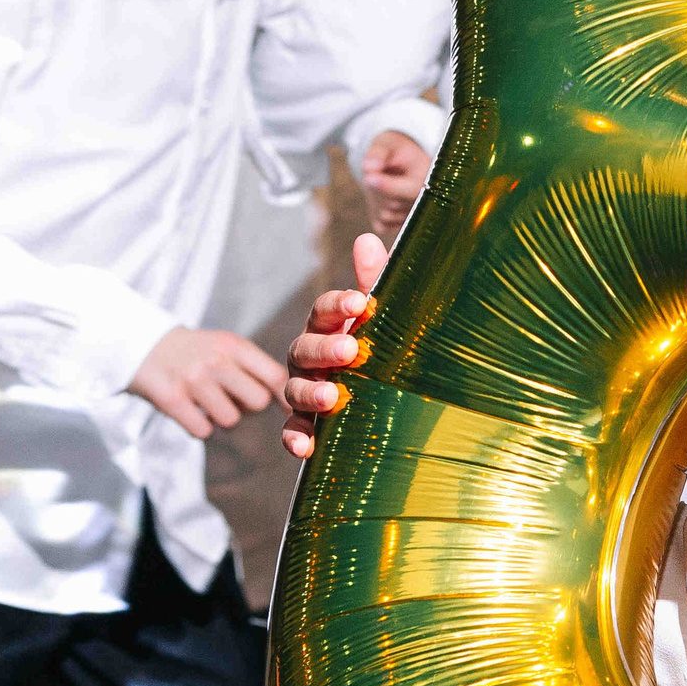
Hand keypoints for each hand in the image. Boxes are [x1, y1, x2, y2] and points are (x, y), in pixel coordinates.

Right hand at [130, 327, 289, 439]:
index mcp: (234, 346)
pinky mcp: (170, 399)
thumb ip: (255, 368)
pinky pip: (202, 430)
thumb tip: (292, 402)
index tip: (292, 412)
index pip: (275, 376)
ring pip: (230, 420)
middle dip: (248, 408)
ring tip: (205, 402)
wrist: (138, 345)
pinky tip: (189, 411)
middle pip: (258, 402)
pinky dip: (198, 428)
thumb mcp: (225, 347)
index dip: (287, 398)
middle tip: (230, 398)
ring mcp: (193, 379)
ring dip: (220, 418)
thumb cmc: (194, 352)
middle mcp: (216, 360)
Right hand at [281, 232, 389, 458]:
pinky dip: (295, 438)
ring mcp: (306, 389)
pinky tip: (305, 447)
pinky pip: (294, 431)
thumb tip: (367, 238)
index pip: (326, 309)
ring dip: (310, 393)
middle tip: (351, 349)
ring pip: (295, 389)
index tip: (362, 302)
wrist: (392, 394)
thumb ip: (375, 281)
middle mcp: (312, 356)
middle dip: (326, 348)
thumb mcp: (384, 315)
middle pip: (306, 348)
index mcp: (330, 326)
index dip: (340, 305)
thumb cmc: (383, 344)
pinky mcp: (308, 423)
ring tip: (332, 397)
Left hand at [357, 130, 431, 237]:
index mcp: (430, 178)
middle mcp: (428, 202)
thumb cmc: (395, 150)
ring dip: (376, 200)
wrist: (402, 162)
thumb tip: (369, 168)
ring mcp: (416, 216)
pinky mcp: (402, 225)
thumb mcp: (386, 143)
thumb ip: (377, 153)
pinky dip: (376, 211)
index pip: (410, 190)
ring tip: (383, 182)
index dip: (388, 186)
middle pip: (392, 204)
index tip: (368, 178)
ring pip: (385, 216)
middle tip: (378, 171)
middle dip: (378, 189)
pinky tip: (383, 197)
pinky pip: (381, 225)